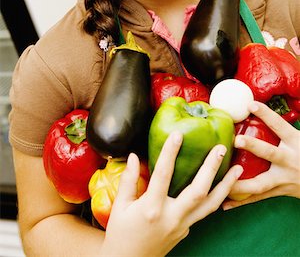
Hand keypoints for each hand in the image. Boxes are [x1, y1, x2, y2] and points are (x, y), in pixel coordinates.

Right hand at [101, 132, 242, 256]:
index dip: (170, 152)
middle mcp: (171, 217)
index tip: (178, 134)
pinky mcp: (186, 230)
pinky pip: (205, 212)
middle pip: (197, 191)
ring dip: (226, 185)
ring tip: (238, 168)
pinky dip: (217, 198)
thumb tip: (134, 156)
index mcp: (151, 208)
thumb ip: (129, 180)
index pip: (163, 174)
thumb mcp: (121, 206)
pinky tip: (225, 187)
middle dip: (211, 168)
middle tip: (221, 148)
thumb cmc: (120, 234)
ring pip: (210, 205)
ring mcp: (182, 226)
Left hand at [223, 101, 299, 209]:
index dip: (266, 114)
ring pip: (260, 184)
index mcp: (295, 142)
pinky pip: (257, 198)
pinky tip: (224, 202)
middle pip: (270, 153)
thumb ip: (280, 128)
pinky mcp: (278, 192)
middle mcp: (289, 161)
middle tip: (237, 140)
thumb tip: (254, 106)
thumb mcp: (298, 138)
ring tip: (223, 180)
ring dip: (240, 184)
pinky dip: (241, 201)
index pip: (279, 125)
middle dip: (254, 146)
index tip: (251, 104)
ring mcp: (283, 179)